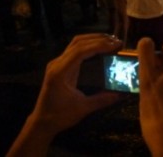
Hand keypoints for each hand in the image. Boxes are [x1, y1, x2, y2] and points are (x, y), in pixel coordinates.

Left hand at [8, 34, 122, 155]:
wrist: (41, 122)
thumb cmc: (60, 116)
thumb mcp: (82, 108)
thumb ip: (102, 100)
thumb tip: (121, 94)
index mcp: (60, 72)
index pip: (80, 51)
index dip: (99, 45)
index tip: (115, 46)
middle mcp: (57, 64)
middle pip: (78, 43)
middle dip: (98, 39)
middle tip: (117, 42)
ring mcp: (57, 63)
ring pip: (76, 43)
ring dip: (93, 39)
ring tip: (111, 41)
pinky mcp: (60, 66)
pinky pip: (75, 49)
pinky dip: (88, 45)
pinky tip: (99, 48)